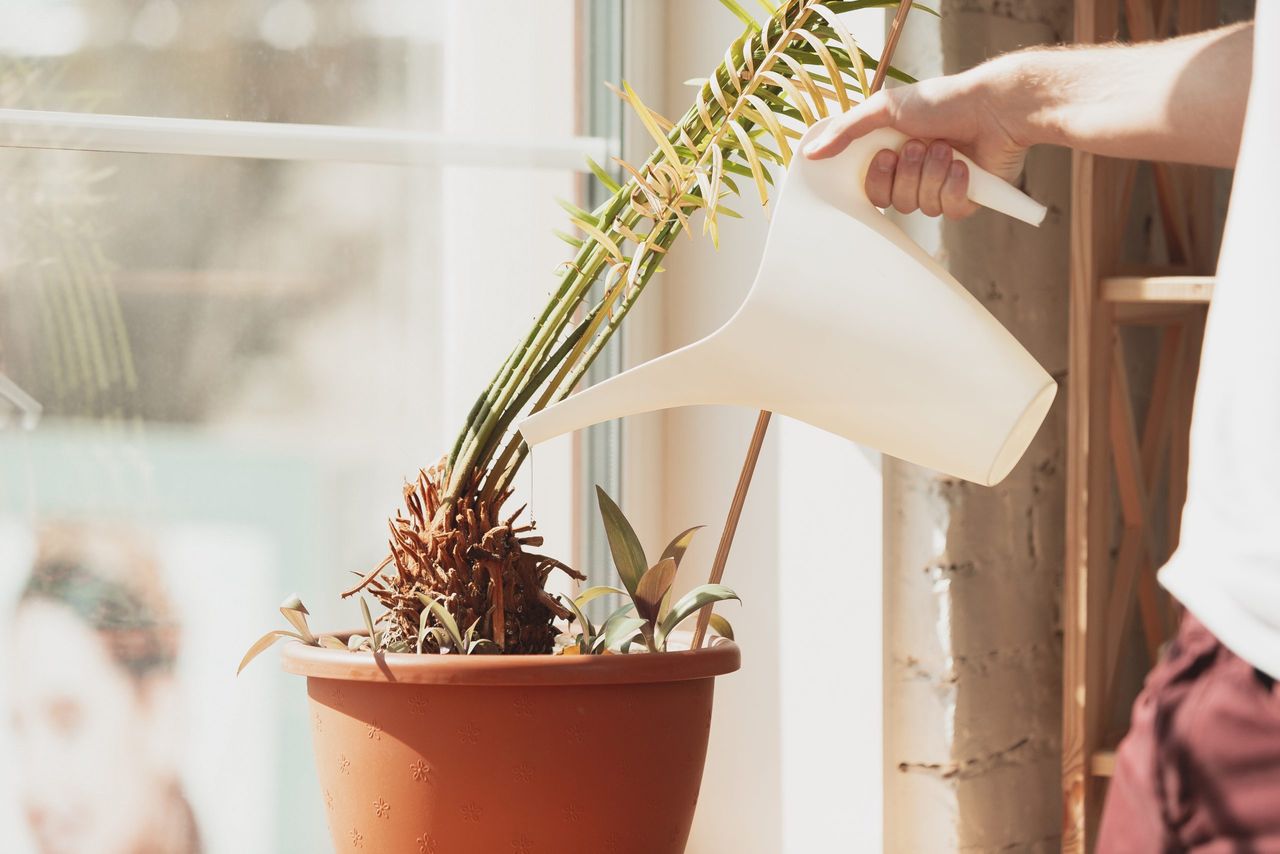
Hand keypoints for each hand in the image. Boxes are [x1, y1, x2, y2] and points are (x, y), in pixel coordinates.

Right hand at [801, 62, 1031, 218]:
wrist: (994, 107)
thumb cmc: (942, 101)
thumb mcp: (884, 108)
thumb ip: (845, 130)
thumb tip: (810, 152)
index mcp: (893, 155)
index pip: (871, 190)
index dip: (877, 179)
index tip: (886, 155)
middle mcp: (914, 174)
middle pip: (893, 202)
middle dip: (908, 173)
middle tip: (920, 146)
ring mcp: (939, 188)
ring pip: (921, 207)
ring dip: (933, 174)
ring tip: (947, 149)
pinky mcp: (965, 200)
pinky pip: (948, 211)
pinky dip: (955, 187)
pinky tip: (965, 167)